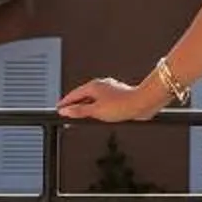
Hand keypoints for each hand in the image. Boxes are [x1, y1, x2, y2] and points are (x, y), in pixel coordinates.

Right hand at [57, 70, 171, 124]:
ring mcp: (110, 90)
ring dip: (86, 106)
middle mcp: (101, 85)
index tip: (58, 108)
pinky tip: (99, 115)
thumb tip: (66, 110)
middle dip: (75, 104)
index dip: (65, 103)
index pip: (73, 94)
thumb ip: (79, 111)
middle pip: (83, 95)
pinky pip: (102, 101)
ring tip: (80, 116)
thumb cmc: (122, 104)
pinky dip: (96, 108)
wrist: (143, 103)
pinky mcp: (118, 96)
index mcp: (93, 86)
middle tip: (67, 113)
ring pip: (93, 98)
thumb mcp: (96, 111)